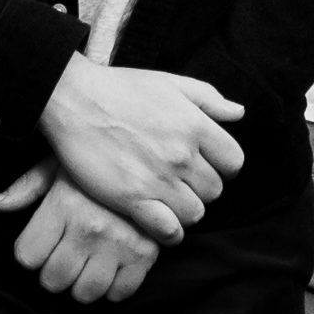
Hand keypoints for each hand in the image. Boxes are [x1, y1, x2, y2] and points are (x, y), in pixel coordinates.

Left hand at [0, 162, 159, 302]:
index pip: (27, 256)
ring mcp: (119, 243)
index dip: (31, 251)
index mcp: (64, 204)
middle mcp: (89, 227)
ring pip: (84, 292)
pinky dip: (114, 286)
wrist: (153, 152)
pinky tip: (112, 266)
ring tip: (87, 263)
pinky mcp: (146, 253)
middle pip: (53, 280)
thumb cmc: (98, 158)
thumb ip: (26, 186)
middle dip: (54, 271)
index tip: (43, 242)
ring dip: (82, 283)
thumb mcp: (59, 163)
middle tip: (65, 255)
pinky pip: (120, 292)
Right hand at [37, 56, 244, 243]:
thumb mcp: (170, 82)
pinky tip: (160, 221)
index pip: (234, 162)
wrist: (74, 100)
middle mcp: (182, 155)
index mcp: (195, 125)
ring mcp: (158, 179)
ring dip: (185, 210)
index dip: (223, 167)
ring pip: (195, 213)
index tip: (205, 165)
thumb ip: (208, 98)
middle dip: (201, 188)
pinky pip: (169, 230)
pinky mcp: (133, 199)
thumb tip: (238, 113)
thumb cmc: (121, 88)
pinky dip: (170, 231)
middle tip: (181, 182)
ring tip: (168, 200)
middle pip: (214, 191)